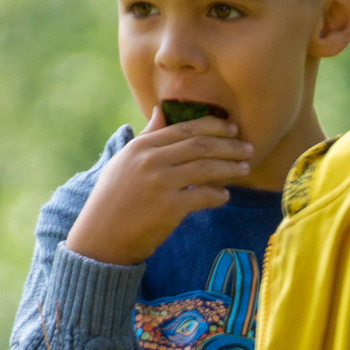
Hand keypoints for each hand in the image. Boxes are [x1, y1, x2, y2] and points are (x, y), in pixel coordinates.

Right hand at [65, 113, 256, 266]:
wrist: (100, 239)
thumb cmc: (113, 200)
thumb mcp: (124, 161)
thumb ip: (147, 136)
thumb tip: (161, 110)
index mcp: (141, 146)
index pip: (185, 128)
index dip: (214, 126)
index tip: (233, 128)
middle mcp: (150, 160)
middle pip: (200, 145)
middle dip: (229, 145)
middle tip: (248, 147)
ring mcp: (160, 183)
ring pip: (206, 168)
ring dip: (230, 167)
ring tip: (245, 168)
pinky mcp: (169, 208)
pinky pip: (203, 196)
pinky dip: (218, 195)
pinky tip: (225, 196)